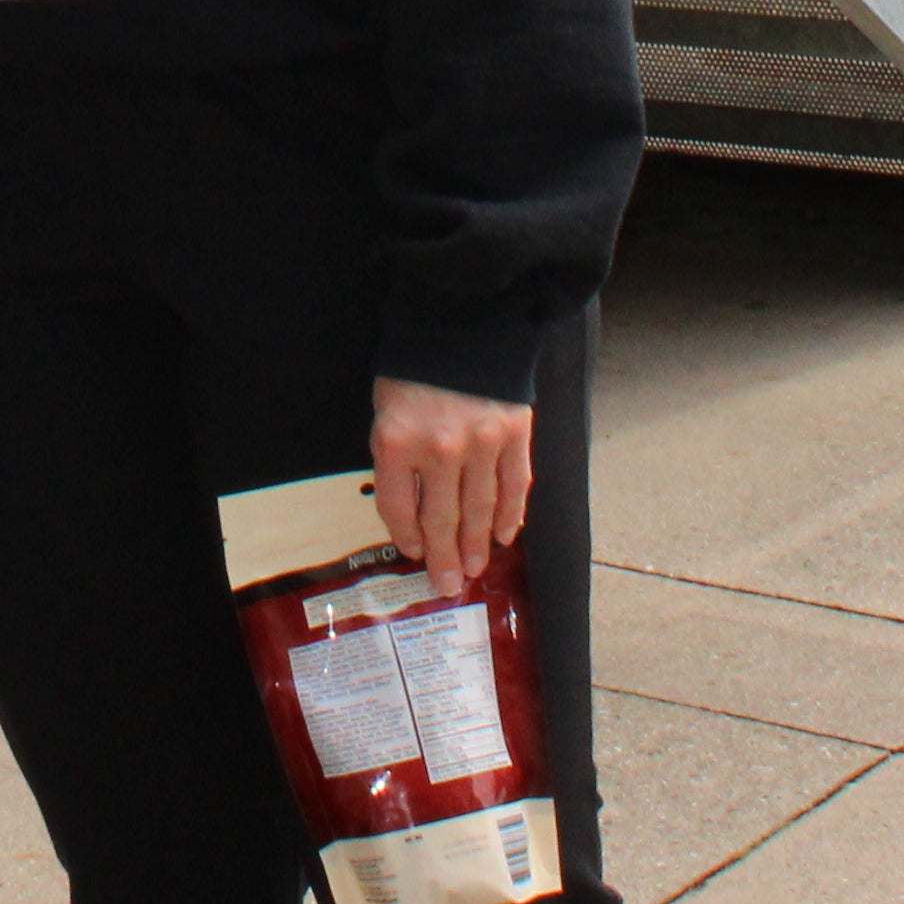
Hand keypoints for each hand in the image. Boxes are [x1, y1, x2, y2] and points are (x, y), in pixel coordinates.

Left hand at [367, 380, 533, 594]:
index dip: (407, 537)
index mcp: (397, 441)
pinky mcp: (515, 433)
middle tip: (447, 585)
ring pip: (479, 509)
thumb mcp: (388, 408)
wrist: (462, 319)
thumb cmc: (416, 367)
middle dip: (444, 557)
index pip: (399, 507)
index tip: (414, 555)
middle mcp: (440, 448)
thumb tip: (412, 512)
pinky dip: (510, 515)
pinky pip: (514, 486)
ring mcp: (482, 442)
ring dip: (476, 544)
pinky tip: (503, 535)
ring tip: (473, 569)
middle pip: (441, 518)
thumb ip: (398, 457)